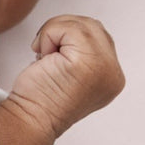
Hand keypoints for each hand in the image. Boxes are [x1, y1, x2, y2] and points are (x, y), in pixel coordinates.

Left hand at [7, 14, 124, 143]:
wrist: (30, 120)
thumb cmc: (41, 96)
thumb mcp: (72, 72)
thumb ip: (86, 52)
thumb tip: (77, 28)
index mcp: (113, 76)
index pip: (98, 35)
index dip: (70, 39)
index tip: (55, 63)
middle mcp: (114, 72)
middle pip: (91, 25)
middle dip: (62, 31)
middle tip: (45, 56)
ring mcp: (105, 67)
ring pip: (80, 24)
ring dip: (53, 34)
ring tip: (46, 59)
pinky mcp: (88, 63)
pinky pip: (68, 28)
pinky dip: (48, 35)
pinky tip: (43, 58)